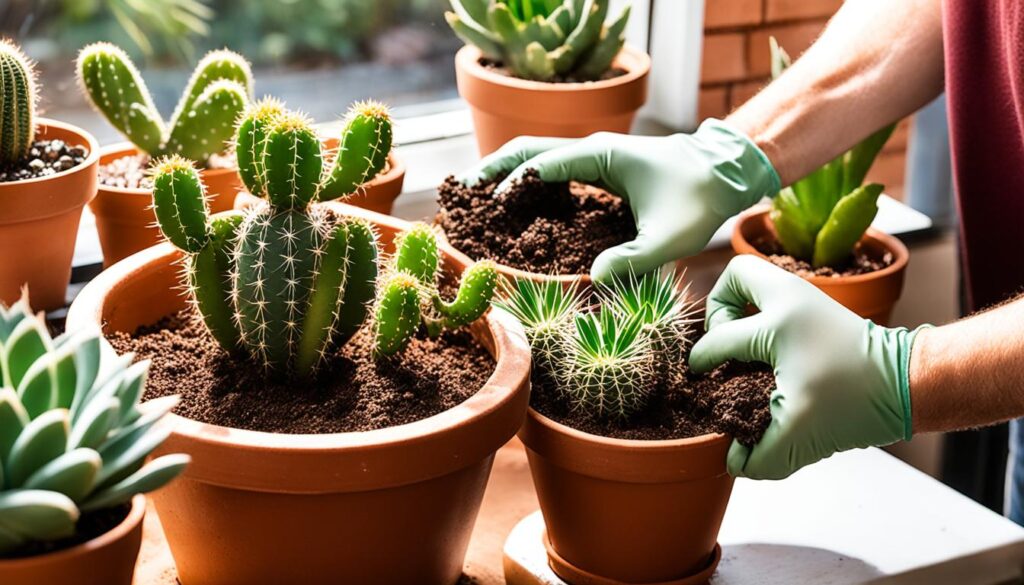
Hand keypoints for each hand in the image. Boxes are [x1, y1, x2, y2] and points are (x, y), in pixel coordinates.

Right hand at [459, 120, 780, 282]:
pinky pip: (553, 168)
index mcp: (602, 155)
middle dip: (494, 167)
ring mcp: (594, 155)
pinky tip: (514, 202)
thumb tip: (596, 279)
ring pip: (537, 155)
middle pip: (529, 149)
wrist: (723, 172)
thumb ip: (635, 258)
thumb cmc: (698, 199)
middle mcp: (592, 148)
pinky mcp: (599, 167)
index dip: (513, 182)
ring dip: (506, 171)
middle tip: (462, 190)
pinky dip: (527, 179)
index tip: (489, 205)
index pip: (544, 163)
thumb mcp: (671, 236)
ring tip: (475, 194)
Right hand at [689, 255, 925, 479]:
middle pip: (736, 276)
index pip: (719, 338)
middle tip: (725, 340)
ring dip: (742, 309)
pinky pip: (776, 298)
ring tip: (744, 347)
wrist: (909, 384)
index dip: (702, 360)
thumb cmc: (857, 401)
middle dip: (719, 306)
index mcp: (778, 323)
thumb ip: (761, 457)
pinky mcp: (820, 308)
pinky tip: (770, 355)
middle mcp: (790, 299)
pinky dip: (764, 317)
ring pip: (758, 281)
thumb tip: (736, 462)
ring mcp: (807, 298)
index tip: (700, 376)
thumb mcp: (802, 435)